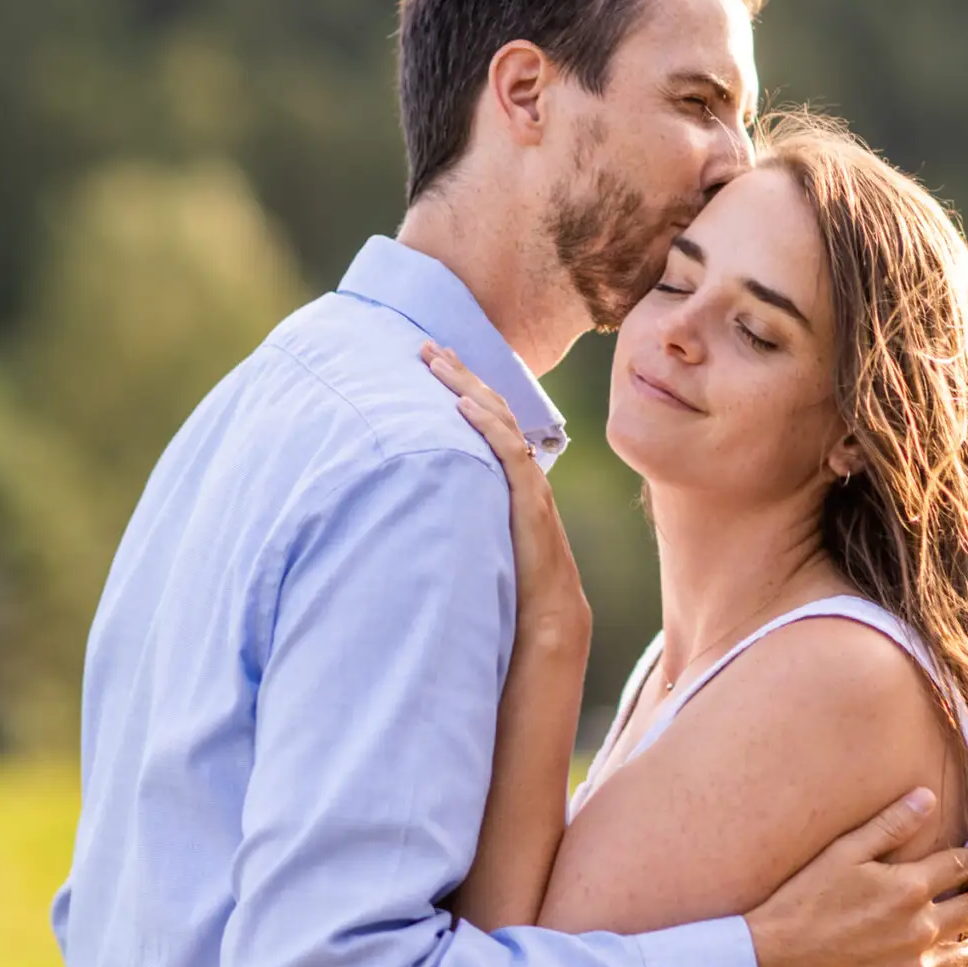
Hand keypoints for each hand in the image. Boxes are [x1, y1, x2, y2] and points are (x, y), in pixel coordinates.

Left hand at [422, 343, 590, 653]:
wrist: (548, 619)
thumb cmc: (513, 587)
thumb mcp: (482, 538)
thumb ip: (462, 515)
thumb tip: (419, 507)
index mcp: (513, 479)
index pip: (489, 421)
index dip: (463, 389)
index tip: (435, 364)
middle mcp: (523, 474)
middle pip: (492, 409)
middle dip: (460, 375)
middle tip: (427, 347)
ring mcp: (529, 485)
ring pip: (499, 422)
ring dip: (466, 388)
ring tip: (436, 363)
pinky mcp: (529, 502)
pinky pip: (508, 453)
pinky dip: (486, 426)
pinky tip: (463, 406)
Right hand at [744, 789, 967, 966]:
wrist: (772, 966)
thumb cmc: (802, 903)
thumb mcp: (841, 853)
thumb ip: (890, 825)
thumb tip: (929, 796)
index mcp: (910, 888)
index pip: (964, 865)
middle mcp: (922, 930)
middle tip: (960, 897)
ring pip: (966, 955)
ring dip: (965, 942)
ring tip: (955, 936)